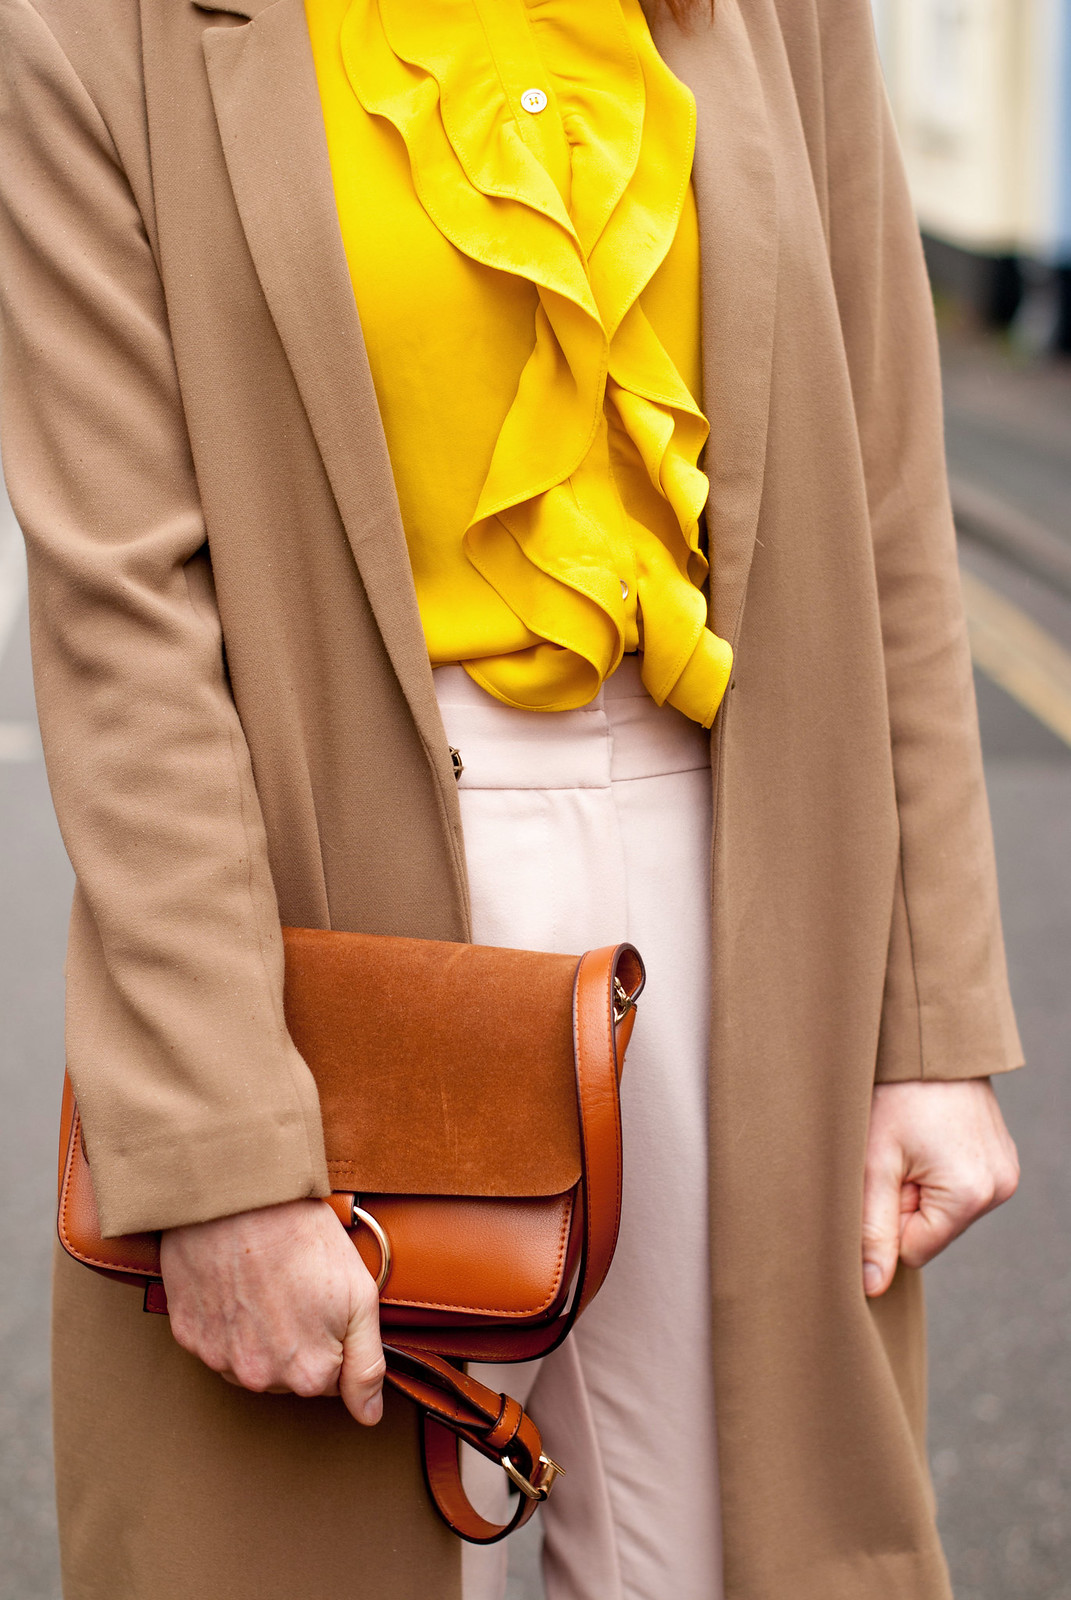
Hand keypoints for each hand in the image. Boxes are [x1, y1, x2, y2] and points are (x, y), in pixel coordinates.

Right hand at [160, 1198, 384, 1422]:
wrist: (241, 1198)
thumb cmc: (304, 1238)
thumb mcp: (360, 1297)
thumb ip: (367, 1366)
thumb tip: (369, 1416)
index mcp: (308, 1375)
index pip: (330, 1378)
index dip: (332, 1335)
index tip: (325, 1300)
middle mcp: (259, 1379)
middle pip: (288, 1371)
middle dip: (297, 1337)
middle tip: (296, 1285)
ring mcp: (218, 1358)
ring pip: (250, 1358)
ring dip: (259, 1332)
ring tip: (265, 1280)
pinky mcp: (188, 1334)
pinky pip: (215, 1339)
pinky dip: (226, 1318)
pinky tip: (237, 1282)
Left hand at [862, 1078, 1018, 1297]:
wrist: (930, 1042)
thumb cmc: (897, 1095)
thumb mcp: (875, 1163)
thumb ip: (872, 1229)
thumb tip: (871, 1287)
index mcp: (970, 1195)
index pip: (914, 1251)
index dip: (886, 1219)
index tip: (882, 1177)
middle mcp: (999, 1189)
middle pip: (931, 1231)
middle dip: (904, 1201)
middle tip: (894, 1154)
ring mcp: (1005, 1172)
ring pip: (943, 1209)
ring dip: (919, 1185)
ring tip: (910, 1141)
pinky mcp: (1001, 1158)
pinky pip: (958, 1187)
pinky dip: (936, 1171)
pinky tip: (927, 1135)